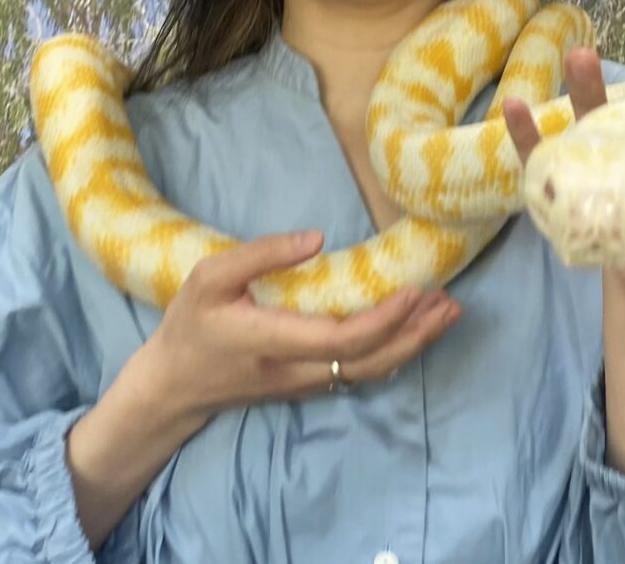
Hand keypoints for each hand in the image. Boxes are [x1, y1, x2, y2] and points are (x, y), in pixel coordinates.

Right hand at [131, 229, 460, 422]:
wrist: (173, 387)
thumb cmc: (189, 326)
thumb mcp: (209, 277)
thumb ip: (259, 254)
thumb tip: (316, 237)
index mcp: (273, 343)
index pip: (343, 341)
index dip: (385, 320)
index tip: (415, 290)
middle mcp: (298, 372)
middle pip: (371, 363)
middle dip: (417, 334)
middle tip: (452, 303)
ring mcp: (306, 385)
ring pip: (371, 372)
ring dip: (413, 343)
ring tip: (446, 314)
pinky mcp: (309, 386)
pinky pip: (360, 373)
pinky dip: (394, 351)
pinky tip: (413, 331)